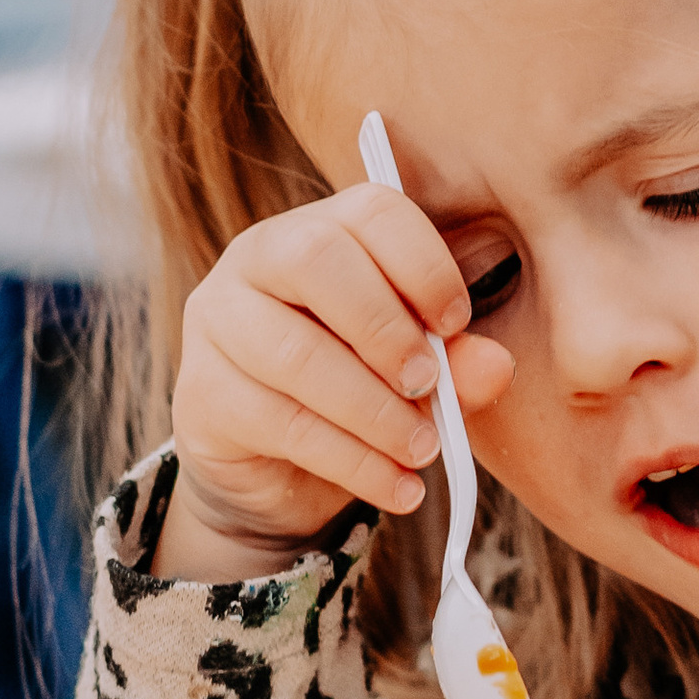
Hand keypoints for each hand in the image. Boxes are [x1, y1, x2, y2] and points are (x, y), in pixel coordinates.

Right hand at [155, 187, 512, 579]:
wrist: (279, 473)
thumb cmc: (357, 392)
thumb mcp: (419, 374)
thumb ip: (457, 362)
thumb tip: (495, 364)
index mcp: (323, 228)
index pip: (372, 210)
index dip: (423, 264)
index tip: (456, 323)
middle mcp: (258, 257)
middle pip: (316, 260)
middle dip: (385, 328)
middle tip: (429, 386)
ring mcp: (218, 321)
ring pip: (297, 353)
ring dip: (375, 411)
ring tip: (424, 451)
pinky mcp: (203, 393)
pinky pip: (283, 424)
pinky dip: (354, 463)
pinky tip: (399, 488)